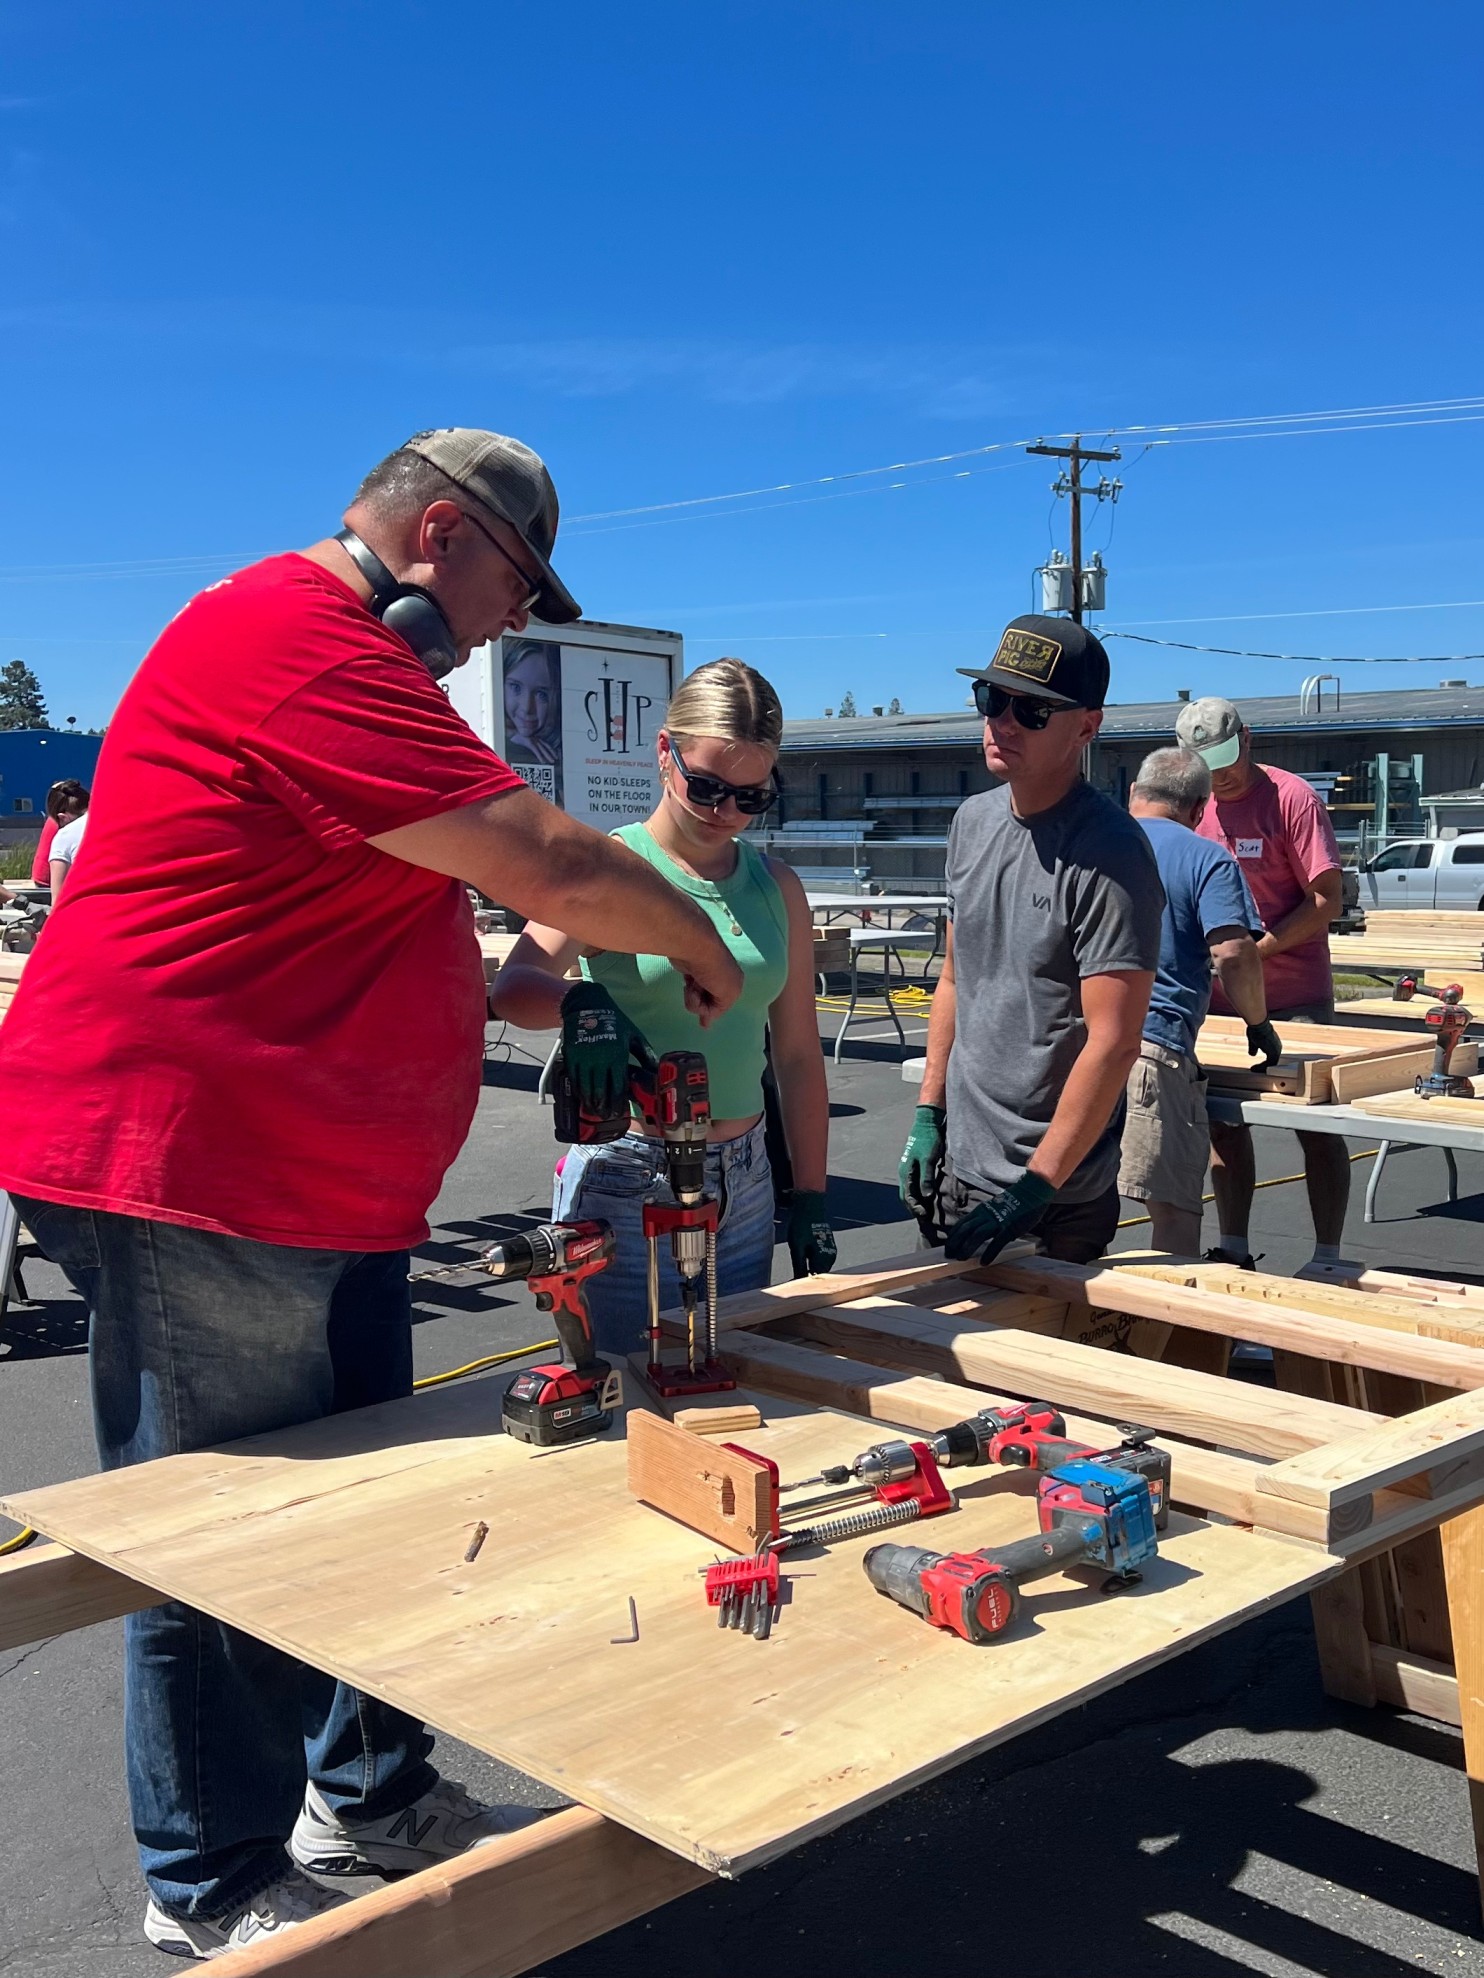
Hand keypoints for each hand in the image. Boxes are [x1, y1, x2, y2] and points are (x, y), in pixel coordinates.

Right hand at [559, 982, 653, 1113]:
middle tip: (607, 1116)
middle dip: (604, 1107)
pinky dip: (578, 1090)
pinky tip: (582, 1097)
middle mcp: (599, 1059)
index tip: (619, 1112)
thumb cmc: (614, 1020)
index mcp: (617, 1055)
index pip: (618, 1086)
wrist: (587, 1005)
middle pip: (601, 1091)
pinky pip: (574, 1079)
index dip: (619, 1102)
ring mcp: (583, 1059)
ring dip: (590, 1103)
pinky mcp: (571, 1057)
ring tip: (594, 1111)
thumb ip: (646, 1055)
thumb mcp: (633, 1035)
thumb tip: (656, 1071)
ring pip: (586, 1088)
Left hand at [671, 943, 744, 1027]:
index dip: (710, 1012)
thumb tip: (706, 1023)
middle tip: (696, 992)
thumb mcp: (727, 994)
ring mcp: (705, 975)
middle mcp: (722, 980)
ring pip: (697, 997)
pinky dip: (688, 988)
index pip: (721, 1007)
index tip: (701, 1021)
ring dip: (692, 995)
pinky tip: (687, 981)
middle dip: (701, 1003)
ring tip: (691, 985)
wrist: (695, 948)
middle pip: (708, 1003)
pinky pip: (689, 988)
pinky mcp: (691, 971)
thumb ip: (718, 1010)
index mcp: (734, 984)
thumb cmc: (715, 971)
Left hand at [785, 1191, 835, 1276]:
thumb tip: (797, 1281)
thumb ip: (799, 1266)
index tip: (790, 1283)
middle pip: (818, 1274)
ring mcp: (831, 1252)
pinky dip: (812, 1262)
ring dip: (809, 1269)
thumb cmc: (803, 1225)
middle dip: (806, 1277)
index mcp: (824, 1258)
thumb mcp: (797, 1247)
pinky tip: (803, 1258)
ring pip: (819, 1267)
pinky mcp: (828, 1247)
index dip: (801, 1282)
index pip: (813, 1279)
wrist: (810, 1206)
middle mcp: (831, 1257)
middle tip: (791, 1277)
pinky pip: (821, 1260)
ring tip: (797, 1265)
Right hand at [898, 1104, 945, 1213]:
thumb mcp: (929, 1159)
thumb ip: (926, 1178)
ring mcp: (907, 1168)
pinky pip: (912, 1183)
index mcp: (906, 1172)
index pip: (907, 1196)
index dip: (915, 1207)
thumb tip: (926, 1196)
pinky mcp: (913, 1164)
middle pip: (905, 1195)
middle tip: (922, 1217)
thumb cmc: (928, 1139)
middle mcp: (904, 1171)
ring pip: (908, 1190)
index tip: (924, 1215)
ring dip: (914, 1201)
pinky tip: (924, 1195)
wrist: (926, 1122)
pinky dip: (916, 1193)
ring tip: (923, 1209)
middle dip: (912, 1207)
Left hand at [942, 1170, 1054, 1263]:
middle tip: (949, 1255)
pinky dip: (989, 1253)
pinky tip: (984, 1262)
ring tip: (961, 1258)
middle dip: (955, 1243)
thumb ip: (986, 1218)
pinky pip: (996, 1242)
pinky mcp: (1009, 1228)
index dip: (953, 1236)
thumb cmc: (1015, 1203)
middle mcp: (986, 1215)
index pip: (961, 1224)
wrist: (1031, 1192)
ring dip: (967, 1247)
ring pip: (977, 1235)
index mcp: (981, 1211)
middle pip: (965, 1230)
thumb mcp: (995, 1209)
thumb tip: (977, 1231)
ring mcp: (998, 1221)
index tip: (948, 1246)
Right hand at [1245, 1018, 1282, 1067]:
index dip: (1264, 1063)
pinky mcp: (1273, 1053)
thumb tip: (1252, 1054)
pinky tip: (1254, 1068)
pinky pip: (1269, 1064)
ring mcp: (1276, 1050)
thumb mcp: (1254, 1041)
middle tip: (1254, 1069)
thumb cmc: (1256, 1029)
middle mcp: (1277, 1048)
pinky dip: (1261, 1067)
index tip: (1257, 1066)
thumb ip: (1254, 1048)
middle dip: (1263, 1066)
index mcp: (1274, 1044)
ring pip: (1271, 1064)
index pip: (1271, 1057)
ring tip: (1253, 1069)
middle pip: (1272, 1061)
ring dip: (1261, 1068)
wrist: (1259, 1025)